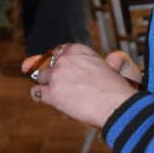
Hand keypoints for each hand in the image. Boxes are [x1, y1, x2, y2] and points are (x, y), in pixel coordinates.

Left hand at [21, 43, 139, 127]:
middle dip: (51, 73)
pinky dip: (40, 96)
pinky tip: (47, 99)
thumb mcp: (103, 66)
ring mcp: (57, 75)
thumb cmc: (114, 89)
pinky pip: (36, 93)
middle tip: (59, 83)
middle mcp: (64, 58)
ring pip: (40, 77)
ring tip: (58, 94)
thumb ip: (87, 63)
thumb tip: (96, 62)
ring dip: (46, 85)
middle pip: (47, 63)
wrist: (116, 103)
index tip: (59, 68)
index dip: (57, 61)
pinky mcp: (52, 92)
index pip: (59, 51)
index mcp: (77, 49)